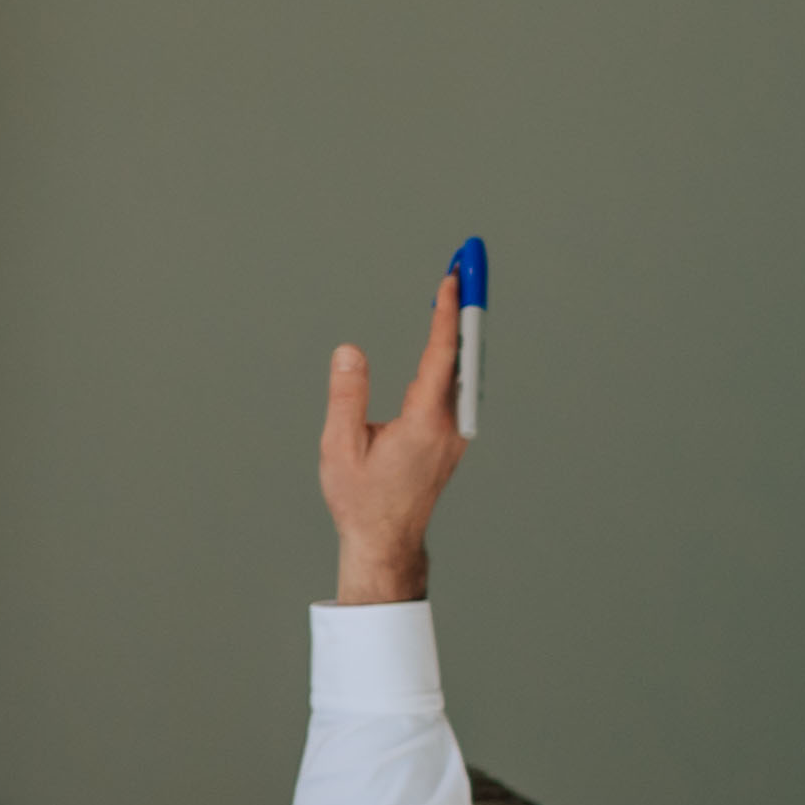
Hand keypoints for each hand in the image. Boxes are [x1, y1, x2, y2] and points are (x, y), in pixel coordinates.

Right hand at [319, 275, 466, 606]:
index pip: (442, 354)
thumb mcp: (340, 447)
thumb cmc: (360, 499)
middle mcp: (450, 422)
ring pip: (463, 368)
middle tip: (464, 264)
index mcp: (425, 422)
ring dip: (459, 327)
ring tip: (455, 288)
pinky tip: (447, 337)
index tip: (451, 278)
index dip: (446, 313)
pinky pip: (457, 384)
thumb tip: (350, 350)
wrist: (386, 540)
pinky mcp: (450, 436)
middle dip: (462, 305)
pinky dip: (454, 352)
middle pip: (463, 352)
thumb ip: (346, 396)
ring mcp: (455, 430)